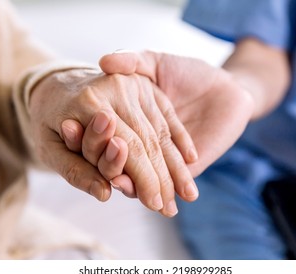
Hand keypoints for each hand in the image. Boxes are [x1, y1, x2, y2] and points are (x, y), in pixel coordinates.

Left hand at [29, 69, 197, 216]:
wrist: (55, 81)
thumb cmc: (48, 119)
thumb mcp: (47, 147)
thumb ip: (74, 170)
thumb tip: (105, 195)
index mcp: (90, 103)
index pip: (129, 149)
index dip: (145, 180)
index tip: (155, 205)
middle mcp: (118, 89)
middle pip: (150, 142)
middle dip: (163, 179)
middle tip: (172, 208)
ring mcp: (134, 84)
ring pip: (162, 131)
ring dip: (176, 165)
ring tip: (188, 193)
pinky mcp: (145, 83)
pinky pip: (167, 114)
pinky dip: (180, 138)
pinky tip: (192, 158)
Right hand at [99, 51, 254, 176]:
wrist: (226, 86)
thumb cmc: (189, 71)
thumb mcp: (156, 62)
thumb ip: (132, 60)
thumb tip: (103, 61)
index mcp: (132, 119)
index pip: (107, 131)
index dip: (89, 131)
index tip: (68, 131)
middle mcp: (144, 140)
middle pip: (121, 156)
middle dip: (107, 162)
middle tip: (90, 162)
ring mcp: (163, 157)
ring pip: (141, 173)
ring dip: (128, 181)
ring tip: (116, 184)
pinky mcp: (186, 168)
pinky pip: (167, 179)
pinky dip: (150, 184)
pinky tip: (136, 189)